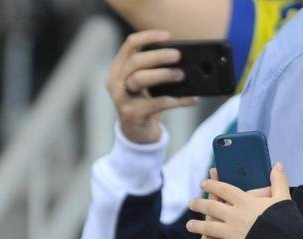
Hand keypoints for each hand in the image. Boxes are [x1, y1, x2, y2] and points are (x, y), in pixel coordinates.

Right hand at [105, 30, 197, 144]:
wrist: (137, 131)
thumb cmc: (145, 99)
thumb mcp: (146, 80)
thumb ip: (157, 67)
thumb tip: (188, 59)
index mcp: (120, 67)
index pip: (130, 44)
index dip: (149, 36)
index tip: (169, 36)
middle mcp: (116, 81)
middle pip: (135, 61)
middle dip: (158, 56)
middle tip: (178, 56)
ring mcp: (121, 98)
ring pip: (139, 79)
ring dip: (163, 75)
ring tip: (182, 75)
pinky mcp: (132, 114)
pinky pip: (156, 103)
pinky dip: (177, 101)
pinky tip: (193, 99)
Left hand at [187, 164, 292, 238]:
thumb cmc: (285, 219)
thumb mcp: (283, 197)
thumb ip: (278, 181)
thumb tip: (277, 164)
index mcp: (245, 202)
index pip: (224, 190)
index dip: (212, 185)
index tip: (203, 183)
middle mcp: (234, 216)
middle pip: (211, 208)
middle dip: (199, 204)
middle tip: (190, 203)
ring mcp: (231, 233)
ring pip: (208, 228)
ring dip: (196, 227)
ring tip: (188, 226)